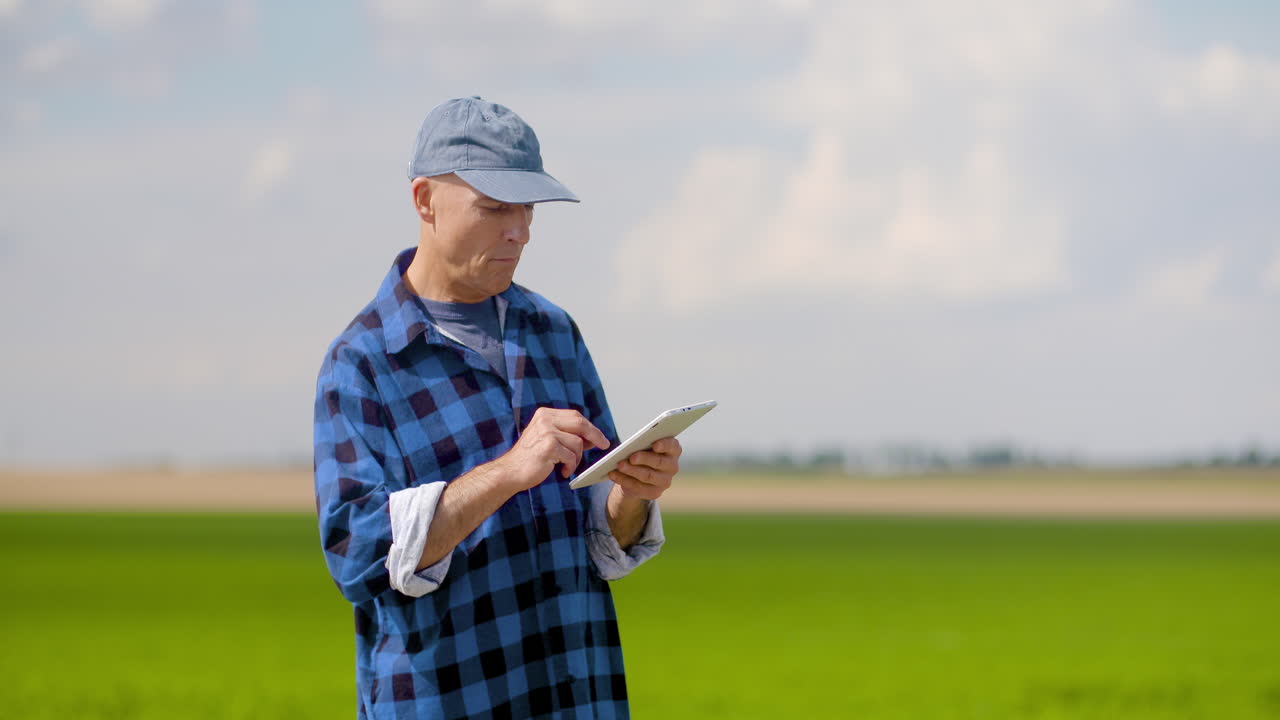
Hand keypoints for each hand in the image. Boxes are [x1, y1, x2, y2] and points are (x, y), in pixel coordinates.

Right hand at [495, 408, 609, 490]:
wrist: (510, 472)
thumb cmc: (530, 458)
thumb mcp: (549, 440)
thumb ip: (567, 435)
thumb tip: (592, 437)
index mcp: (545, 414)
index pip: (575, 416)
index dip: (590, 427)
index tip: (600, 437)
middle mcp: (545, 419)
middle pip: (580, 423)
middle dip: (595, 435)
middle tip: (603, 445)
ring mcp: (547, 431)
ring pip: (577, 442)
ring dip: (576, 458)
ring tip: (566, 466)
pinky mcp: (548, 446)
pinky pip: (571, 456)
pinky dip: (570, 466)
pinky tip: (562, 471)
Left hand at [608, 436, 681, 500]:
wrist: (639, 474)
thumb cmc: (643, 453)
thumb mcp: (644, 446)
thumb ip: (642, 443)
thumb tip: (630, 446)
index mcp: (673, 450)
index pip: (672, 446)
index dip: (664, 445)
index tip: (655, 445)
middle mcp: (672, 466)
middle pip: (659, 462)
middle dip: (644, 459)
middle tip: (631, 457)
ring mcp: (665, 481)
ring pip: (647, 476)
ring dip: (632, 470)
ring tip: (619, 465)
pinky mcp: (654, 493)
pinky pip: (638, 487)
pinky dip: (624, 480)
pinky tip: (613, 474)